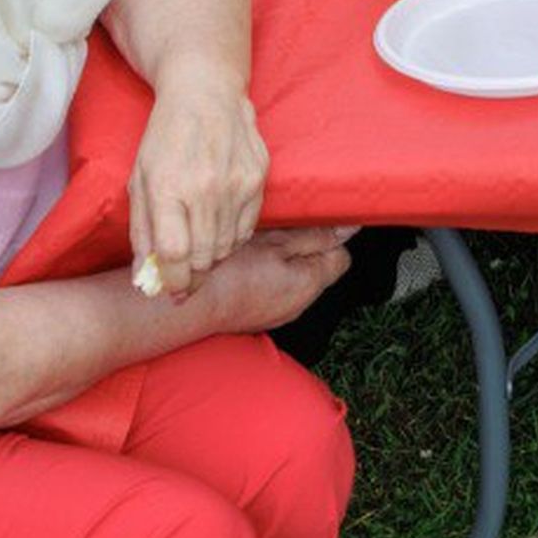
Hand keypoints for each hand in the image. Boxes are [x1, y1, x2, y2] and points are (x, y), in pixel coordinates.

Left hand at [127, 69, 267, 294]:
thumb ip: (141, 231)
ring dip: (212, 259)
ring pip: (228, 247)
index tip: (169, 290)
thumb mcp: (139, 180)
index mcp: (167, 187)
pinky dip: (232, 239)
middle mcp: (204, 188)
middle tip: (184, 284)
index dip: (172, 281)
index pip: (174, 253)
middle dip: (193, 279)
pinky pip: (247, 229)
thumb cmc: (165, 138)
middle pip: (204, 257)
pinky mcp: (258, 179)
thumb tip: (144, 278)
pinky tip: (218, 229)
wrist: (206, 94)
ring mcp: (236, 184)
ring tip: (199, 252)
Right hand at [171, 226, 356, 333]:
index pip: (341, 258)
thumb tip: (349, 229)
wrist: (187, 307)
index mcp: (309, 284)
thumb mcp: (275, 242)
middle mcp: (298, 305)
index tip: (310, 222)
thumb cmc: (228, 271)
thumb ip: (315, 237)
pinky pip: (274, 290)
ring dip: (283, 259)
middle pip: (317, 268)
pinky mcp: (257, 315)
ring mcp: (277, 314)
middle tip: (279, 230)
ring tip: (259, 245)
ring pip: (294, 278)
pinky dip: (266, 274)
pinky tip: (246, 263)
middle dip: (304, 246)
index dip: (329, 236)